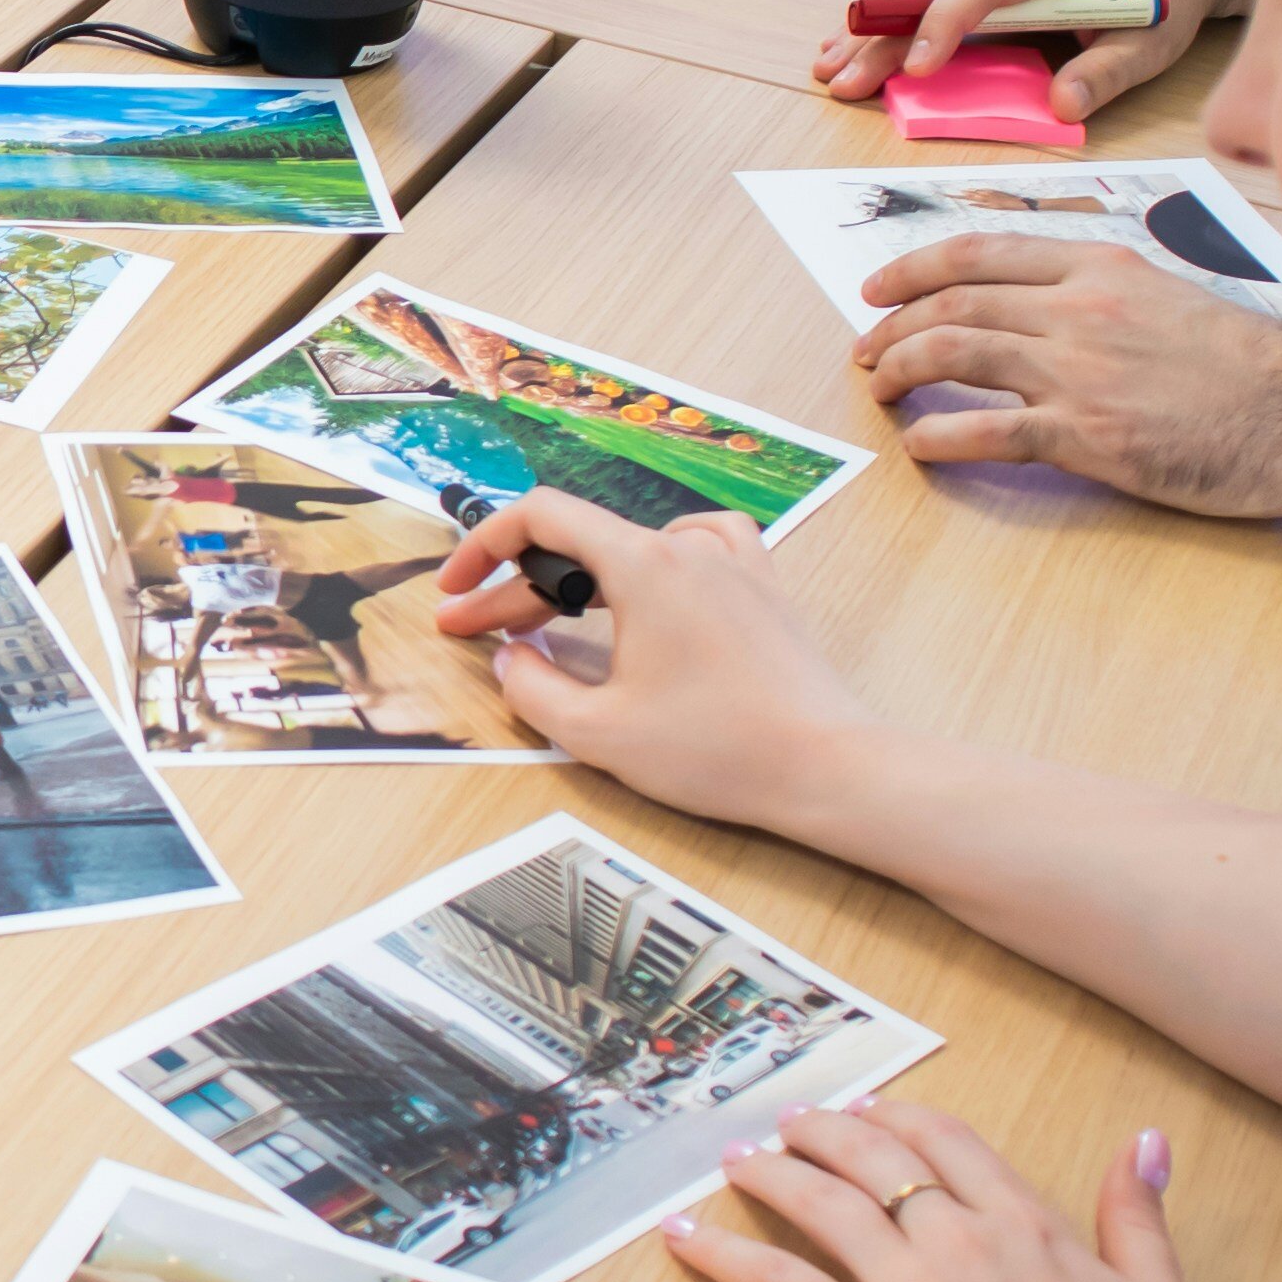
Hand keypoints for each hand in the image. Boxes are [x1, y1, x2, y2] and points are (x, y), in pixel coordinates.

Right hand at [432, 493, 875, 838]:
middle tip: (475, 636)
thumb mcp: (598, 732)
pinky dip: (657, 561)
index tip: (455, 590)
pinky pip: (699, 545)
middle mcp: (688, 547)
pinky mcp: (764, 589)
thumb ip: (532, 689)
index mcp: (643, 565)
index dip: (482, 546)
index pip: (541, 516)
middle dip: (517, 591)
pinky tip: (650, 590)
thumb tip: (509, 660)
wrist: (826, 765)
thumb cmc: (717, 749)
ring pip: (632, 547)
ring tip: (554, 622)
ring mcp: (733, 563)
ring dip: (581, 580)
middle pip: (580, 544)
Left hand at [663, 1101, 1225, 1281]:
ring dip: (769, 1172)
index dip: (903, 1120)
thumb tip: (1146, 1142)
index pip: (951, 1145)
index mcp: (1031, 1229)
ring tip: (735, 1161)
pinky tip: (684, 1237)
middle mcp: (961, 1242)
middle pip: (875, 1158)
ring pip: (820, 1204)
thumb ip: (1141, 1219)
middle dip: (826, 1131)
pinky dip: (723, 1253)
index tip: (871, 1112)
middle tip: (790, 1124)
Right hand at [814, 0, 1259, 120]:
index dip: (945, 21)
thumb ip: (1107, 74)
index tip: (916, 68)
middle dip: (884, 34)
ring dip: (874, 25)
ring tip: (829, 64)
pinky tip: (854, 40)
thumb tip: (1060, 107)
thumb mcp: (1153, 45)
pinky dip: (891, 16)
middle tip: (842, 79)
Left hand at [856, 238, 1281, 518]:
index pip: (981, 250)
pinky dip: (937, 437)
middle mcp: (1079, 308)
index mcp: (1100, 266)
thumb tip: (1033, 302)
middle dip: (891, 325)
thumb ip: (1099, 290)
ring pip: (954, 353)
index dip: (913, 269)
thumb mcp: (1168, 294)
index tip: (876, 290)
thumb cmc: (1244, 362)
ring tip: (880, 391)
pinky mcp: (1087, 435)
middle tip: (865, 351)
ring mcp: (1079, 371)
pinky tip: (919, 447)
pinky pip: (986, 431)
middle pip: (954, 301)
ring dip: (899, 371)